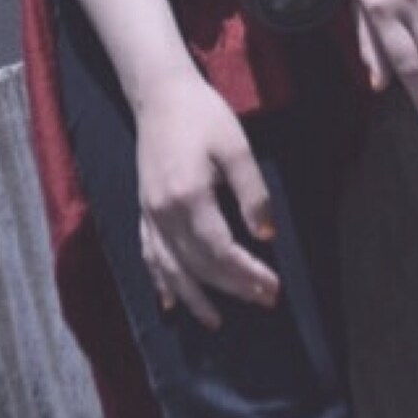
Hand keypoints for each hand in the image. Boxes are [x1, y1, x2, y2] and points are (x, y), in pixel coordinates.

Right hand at [134, 69, 279, 328]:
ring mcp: (149, 213)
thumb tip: (266, 236)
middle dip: (232, 287)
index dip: (247, 273)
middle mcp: (164, 213)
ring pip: (170, 269)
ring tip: (217, 322)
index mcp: (189, 197)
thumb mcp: (236, 146)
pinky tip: (171, 301)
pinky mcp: (144, 209)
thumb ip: (252, 192)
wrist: (161, 95)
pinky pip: (149, 255)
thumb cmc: (204, 115)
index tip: (274, 286)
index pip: (221, 250)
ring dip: (195, 298)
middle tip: (265, 300)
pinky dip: (160, 282)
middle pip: (198, 265)